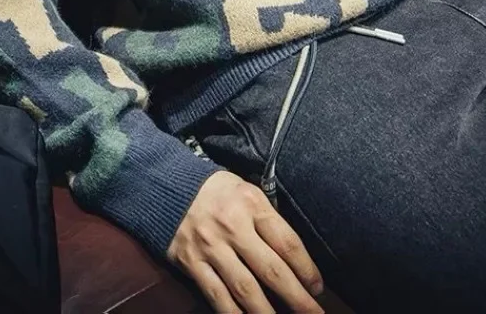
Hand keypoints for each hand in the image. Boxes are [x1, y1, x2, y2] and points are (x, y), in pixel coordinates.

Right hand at [168, 171, 323, 313]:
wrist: (168, 186)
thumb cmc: (217, 190)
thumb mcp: (247, 191)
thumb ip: (267, 219)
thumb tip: (292, 256)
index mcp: (252, 204)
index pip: (287, 243)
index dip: (307, 269)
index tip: (317, 287)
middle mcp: (233, 227)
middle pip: (272, 270)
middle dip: (297, 298)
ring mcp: (211, 247)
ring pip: (246, 290)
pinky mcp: (192, 263)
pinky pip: (217, 296)